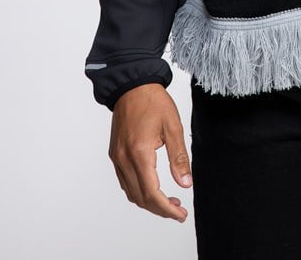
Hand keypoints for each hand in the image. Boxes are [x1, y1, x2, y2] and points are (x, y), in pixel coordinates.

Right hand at [108, 83, 192, 221]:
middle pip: (140, 198)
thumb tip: (185, 184)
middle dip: (160, 209)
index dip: (166, 209)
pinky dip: (138, 191)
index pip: (152, 193)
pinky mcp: (115, 154)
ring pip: (131, 192)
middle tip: (178, 211)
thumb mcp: (173, 127)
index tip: (180, 215)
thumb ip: (179, 157)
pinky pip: (125, 181)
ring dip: (149, 202)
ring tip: (169, 201)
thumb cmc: (154, 102)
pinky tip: (153, 187)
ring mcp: (117, 158)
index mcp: (139, 153)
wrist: (132, 85)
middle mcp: (124, 159)